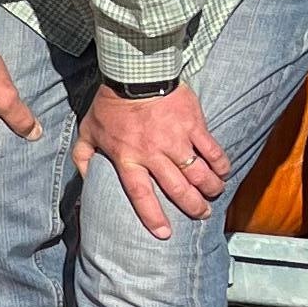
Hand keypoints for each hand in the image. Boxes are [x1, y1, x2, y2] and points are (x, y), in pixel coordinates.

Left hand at [73, 80, 229, 237]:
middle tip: (202, 215)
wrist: (134, 72)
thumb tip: (84, 180)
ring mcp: (176, 140)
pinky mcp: (194, 125)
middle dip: (193, 207)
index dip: (152, 216)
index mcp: (127, 158)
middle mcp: (153, 153)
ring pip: (199, 173)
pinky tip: (224, 172)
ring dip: (210, 188)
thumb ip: (83, 158)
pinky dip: (221, 164)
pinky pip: (212, 151)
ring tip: (214, 194)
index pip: (140, 194)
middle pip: (178, 189)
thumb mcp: (87, 132)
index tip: (164, 234)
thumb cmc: (110, 105)